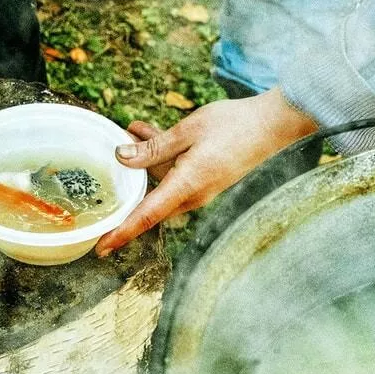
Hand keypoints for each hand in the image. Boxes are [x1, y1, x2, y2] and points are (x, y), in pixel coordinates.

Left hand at [95, 90, 316, 255]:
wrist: (274, 124)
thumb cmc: (234, 125)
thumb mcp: (188, 131)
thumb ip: (154, 147)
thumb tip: (121, 157)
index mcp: (187, 186)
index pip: (146, 216)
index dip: (121, 233)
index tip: (100, 249)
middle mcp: (194, 195)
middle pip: (149, 198)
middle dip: (128, 182)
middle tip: (109, 163)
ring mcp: (202, 189)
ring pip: (161, 179)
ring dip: (145, 160)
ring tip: (132, 129)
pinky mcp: (207, 178)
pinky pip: (175, 172)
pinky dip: (161, 155)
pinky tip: (149, 131)